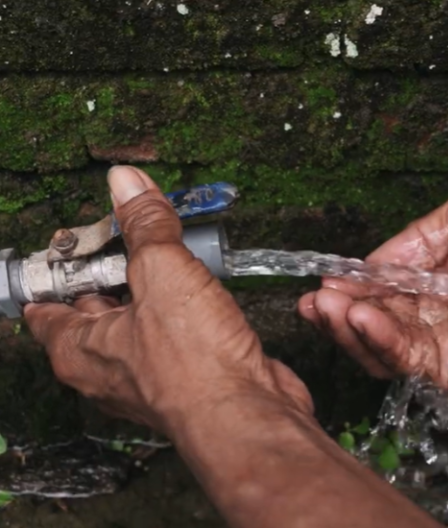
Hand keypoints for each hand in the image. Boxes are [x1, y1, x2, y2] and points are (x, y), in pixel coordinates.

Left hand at [24, 166, 312, 434]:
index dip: (57, 267)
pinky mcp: (188, 379)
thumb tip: (126, 183)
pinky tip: (204, 288)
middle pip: (95, 308)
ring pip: (140, 321)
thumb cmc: (195, 361)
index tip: (76, 239)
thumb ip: (144, 226)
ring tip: (174, 253)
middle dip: (113, 270)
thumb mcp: (163, 272)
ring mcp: (149, 377)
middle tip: (132, 234)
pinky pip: (176, 336)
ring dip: (155, 289)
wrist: (249, 414)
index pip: (44, 305)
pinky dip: (184, 310)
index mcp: (79, 349)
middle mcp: (107, 369)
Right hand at [299, 182, 447, 395]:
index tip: (323, 280)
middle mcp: (431, 316)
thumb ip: (412, 237)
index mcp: (431, 282)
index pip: (378, 290)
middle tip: (313, 301)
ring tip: (327, 308)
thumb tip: (372, 261)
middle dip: (337, 313)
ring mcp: (439, 346)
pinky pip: (405, 358)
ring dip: (348, 328)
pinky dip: (378, 339)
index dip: (349, 287)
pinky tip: (360, 317)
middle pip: (370, 322)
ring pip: (379, 346)